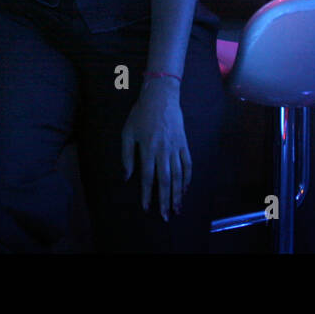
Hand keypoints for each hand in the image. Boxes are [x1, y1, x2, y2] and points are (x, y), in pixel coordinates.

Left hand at [121, 78, 190, 220]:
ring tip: (177, 208)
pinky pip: (188, 164)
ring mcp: (176, 148)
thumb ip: (127, 156)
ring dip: (178, 194)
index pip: (148, 177)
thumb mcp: (128, 132)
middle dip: (165, 200)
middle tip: (166, 216)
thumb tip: (126, 177)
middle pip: (165, 181)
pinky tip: (185, 189)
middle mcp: (163, 151)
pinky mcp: (184, 144)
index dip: (147, 194)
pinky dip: (187, 178)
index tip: (147, 208)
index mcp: (148, 149)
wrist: (161, 97)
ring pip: (178, 175)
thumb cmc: (141, 114)